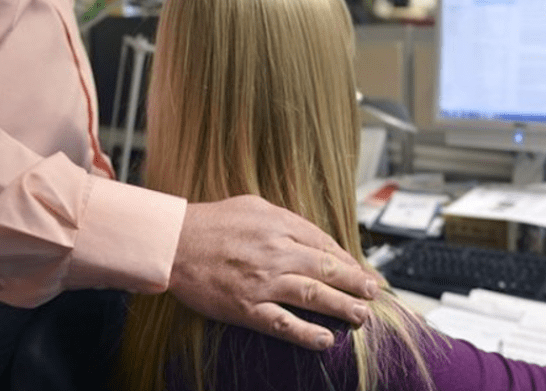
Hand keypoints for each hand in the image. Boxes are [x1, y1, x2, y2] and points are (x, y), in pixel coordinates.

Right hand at [168, 195, 378, 350]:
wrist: (172, 243)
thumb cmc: (211, 222)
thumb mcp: (253, 205)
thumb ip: (285, 218)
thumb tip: (312, 234)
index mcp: (279, 225)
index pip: (324, 244)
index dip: (346, 260)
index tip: (360, 270)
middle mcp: (276, 252)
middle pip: (327, 268)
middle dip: (355, 282)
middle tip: (373, 292)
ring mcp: (263, 281)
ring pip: (313, 295)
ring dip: (342, 307)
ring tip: (361, 315)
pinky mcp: (246, 307)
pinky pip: (283, 323)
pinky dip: (306, 333)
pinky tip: (325, 340)